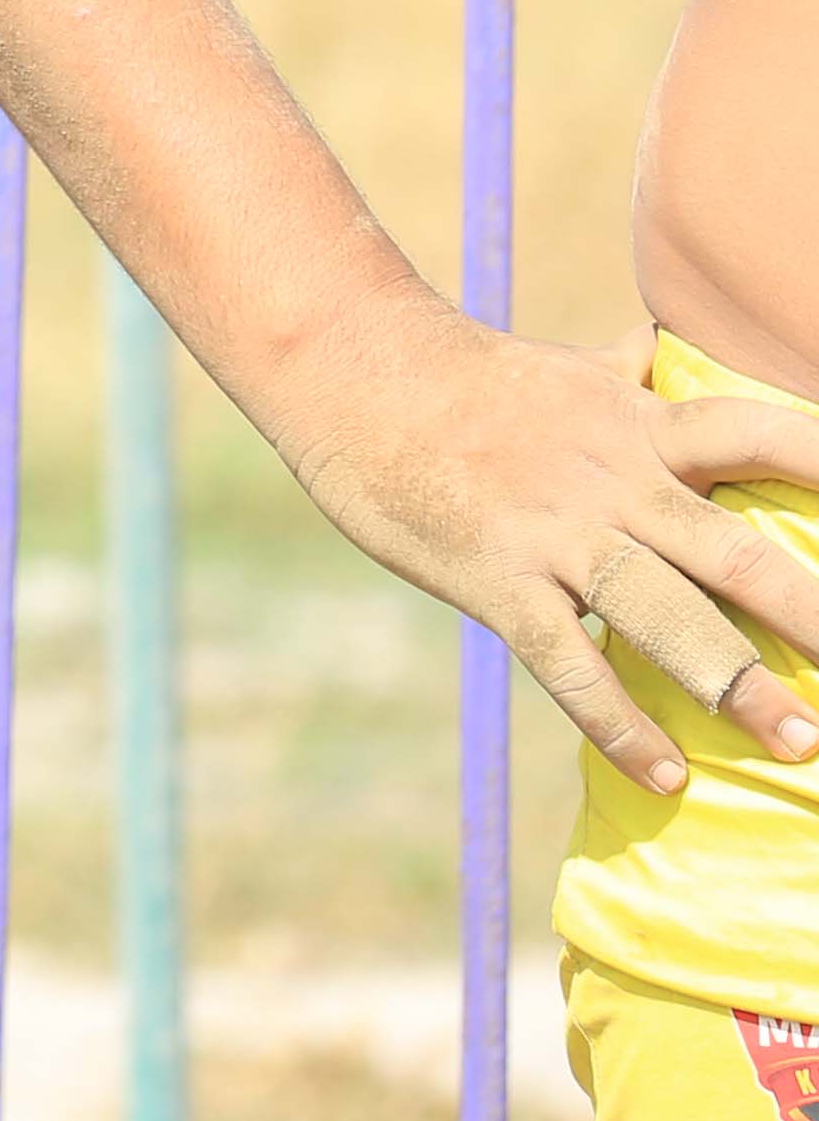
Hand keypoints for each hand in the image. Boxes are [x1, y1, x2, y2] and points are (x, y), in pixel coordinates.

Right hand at [276, 306, 818, 787]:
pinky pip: (569, 664)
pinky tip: (667, 775)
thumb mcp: (565, 367)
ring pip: (665, 614)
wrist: (349, 372)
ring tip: (801, 744)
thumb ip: (629, 371)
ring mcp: (554, 534)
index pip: (763, 433)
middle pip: (734, 551)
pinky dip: (621, 723)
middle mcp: (614, 480)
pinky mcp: (496, 579)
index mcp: (640, 424)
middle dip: (811, 614)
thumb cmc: (460, 376)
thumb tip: (662, 345)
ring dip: (738, 684)